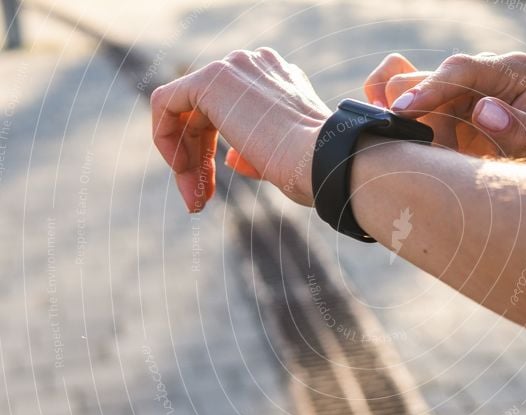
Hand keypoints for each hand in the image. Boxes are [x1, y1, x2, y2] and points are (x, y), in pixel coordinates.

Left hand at [151, 48, 329, 210]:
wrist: (325, 162)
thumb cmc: (316, 171)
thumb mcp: (284, 161)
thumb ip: (253, 152)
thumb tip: (232, 157)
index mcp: (280, 80)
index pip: (232, 111)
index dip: (214, 154)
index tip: (213, 192)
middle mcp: (256, 67)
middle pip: (206, 114)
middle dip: (198, 160)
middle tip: (198, 202)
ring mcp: (235, 68)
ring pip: (187, 113)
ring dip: (186, 161)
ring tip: (195, 200)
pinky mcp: (211, 79)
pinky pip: (166, 103)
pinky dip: (165, 138)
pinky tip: (183, 169)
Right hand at [364, 52, 525, 159]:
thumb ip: (515, 131)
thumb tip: (484, 110)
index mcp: (511, 71)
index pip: (460, 70)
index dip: (428, 89)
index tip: (402, 112)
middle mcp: (481, 69)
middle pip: (424, 76)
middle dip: (422, 119)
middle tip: (441, 157)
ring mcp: (456, 81)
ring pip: (403, 88)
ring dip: (411, 126)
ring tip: (439, 156)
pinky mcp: (435, 95)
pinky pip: (393, 80)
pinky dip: (383, 102)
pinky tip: (391, 129)